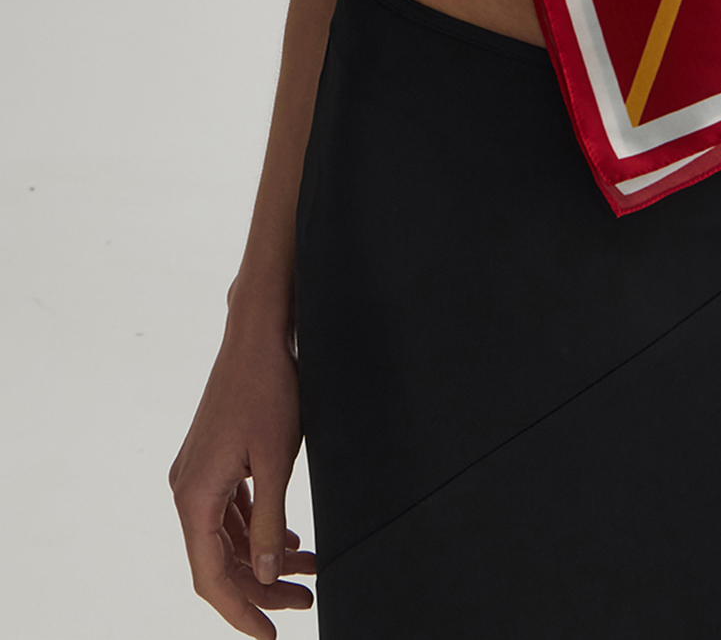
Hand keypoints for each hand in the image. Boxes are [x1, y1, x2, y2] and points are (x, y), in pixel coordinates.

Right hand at [169, 324, 316, 635]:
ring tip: (307, 571)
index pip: (210, 577)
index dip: (240, 611)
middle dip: (261, 587)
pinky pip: (231, 513)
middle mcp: (188, 490)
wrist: (257, 336)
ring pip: (226, 538)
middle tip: (304, 600)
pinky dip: (258, 530)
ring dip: (263, 558)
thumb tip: (264, 574)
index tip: (270, 635)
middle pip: (219, 561)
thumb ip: (269, 521)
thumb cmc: (267, 389)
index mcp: (194, 496)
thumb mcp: (276, 460)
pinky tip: (288, 540)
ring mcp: (198, 475)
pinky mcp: (212, 462)